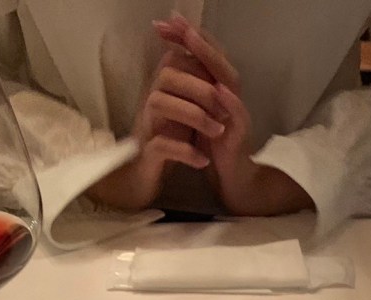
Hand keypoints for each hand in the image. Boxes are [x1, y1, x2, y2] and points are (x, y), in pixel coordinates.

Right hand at [86, 46, 225, 210]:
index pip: (175, 57)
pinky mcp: (146, 151)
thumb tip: (215, 54)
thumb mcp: (189, 104)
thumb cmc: (173, 135)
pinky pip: (161, 144)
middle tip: (225, 112)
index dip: (200, 61)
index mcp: (162, 85)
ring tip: (217, 132)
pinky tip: (203, 160)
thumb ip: (198, 79)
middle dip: (202, 90)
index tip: (224, 84)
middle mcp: (151, 98)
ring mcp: (146, 124)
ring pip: (160, 103)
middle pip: (168, 75)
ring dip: (195, 116)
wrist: (149, 174)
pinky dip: (186, 152)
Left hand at [154, 15, 312, 216]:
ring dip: (212, 59)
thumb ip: (189, 92)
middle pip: (217, 60)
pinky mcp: (240, 135)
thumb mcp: (196, 114)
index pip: (202, 57)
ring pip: (229, 80)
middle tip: (177, 21)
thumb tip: (171, 66)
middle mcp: (230, 97)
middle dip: (197, 39)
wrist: (230, 180)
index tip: (162, 23)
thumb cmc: (212, 147)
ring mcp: (237, 114)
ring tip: (194, 41)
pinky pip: (238, 115)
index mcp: (218, 90)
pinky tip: (218, 89)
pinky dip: (230, 101)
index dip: (185, 39)